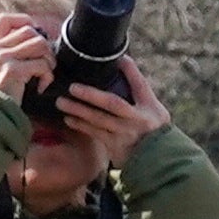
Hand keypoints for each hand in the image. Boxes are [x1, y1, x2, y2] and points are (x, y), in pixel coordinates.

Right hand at [0, 15, 58, 108]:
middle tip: (46, 61)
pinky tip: (41, 87)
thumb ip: (3, 51)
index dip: (24, 21)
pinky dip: (47, 76)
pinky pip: (42, 64)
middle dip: (44, 45)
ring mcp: (0, 58)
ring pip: (39, 43)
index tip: (36, 33)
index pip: (5, 19)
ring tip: (45, 73)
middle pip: (28, 31)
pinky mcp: (12, 70)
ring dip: (49, 59)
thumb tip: (33, 34)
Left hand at [46, 57, 167, 158]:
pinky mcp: (115, 146)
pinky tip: (68, 118)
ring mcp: (125, 134)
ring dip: (79, 110)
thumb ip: (138, 89)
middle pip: (113, 104)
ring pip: (99, 120)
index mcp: (150, 107)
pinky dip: (81, 125)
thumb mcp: (154, 108)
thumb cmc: (152, 127)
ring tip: (62, 102)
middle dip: (91, 94)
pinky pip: (95, 133)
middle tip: (72, 87)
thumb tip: (122, 62)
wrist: (157, 158)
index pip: (140, 85)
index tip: (118, 60)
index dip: (130, 72)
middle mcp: (138, 119)